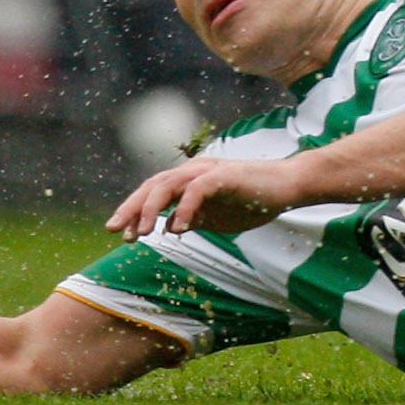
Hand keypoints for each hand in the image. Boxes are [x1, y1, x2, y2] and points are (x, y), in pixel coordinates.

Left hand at [107, 154, 305, 240]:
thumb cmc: (255, 199)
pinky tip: (176, 229)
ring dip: (150, 208)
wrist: (289, 185)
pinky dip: (184, 208)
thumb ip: (194, 217)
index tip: (120, 233)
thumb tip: (171, 225)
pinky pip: (197, 190)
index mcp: (191, 179)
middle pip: (153, 185)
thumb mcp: (217, 215)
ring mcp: (209, 171)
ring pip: (169, 184)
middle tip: (115, 230)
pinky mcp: (225, 176)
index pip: (154, 192)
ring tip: (141, 233)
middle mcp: (195, 171)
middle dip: (131, 207)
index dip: (133, 210)